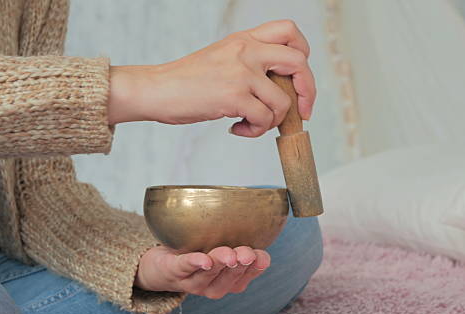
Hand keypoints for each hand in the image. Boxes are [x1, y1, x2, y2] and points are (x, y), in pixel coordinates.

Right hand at [107, 20, 315, 136]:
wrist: (156, 89)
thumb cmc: (186, 80)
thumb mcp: (222, 57)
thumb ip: (250, 63)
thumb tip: (281, 89)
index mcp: (244, 39)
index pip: (289, 31)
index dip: (303, 54)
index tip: (297, 78)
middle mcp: (246, 50)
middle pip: (299, 63)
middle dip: (307, 91)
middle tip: (301, 112)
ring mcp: (241, 72)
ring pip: (283, 101)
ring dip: (272, 121)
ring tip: (251, 124)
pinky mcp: (233, 96)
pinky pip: (263, 119)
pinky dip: (254, 131)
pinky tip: (236, 129)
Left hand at [135, 245, 270, 298]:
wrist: (160, 266)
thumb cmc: (197, 254)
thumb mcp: (222, 250)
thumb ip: (240, 243)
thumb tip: (262, 223)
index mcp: (227, 282)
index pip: (245, 277)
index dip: (256, 267)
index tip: (262, 256)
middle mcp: (211, 286)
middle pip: (228, 279)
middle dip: (239, 266)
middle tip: (246, 254)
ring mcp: (191, 281)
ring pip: (207, 274)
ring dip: (219, 263)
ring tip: (229, 254)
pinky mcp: (172, 270)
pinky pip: (184, 267)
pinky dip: (195, 263)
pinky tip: (204, 261)